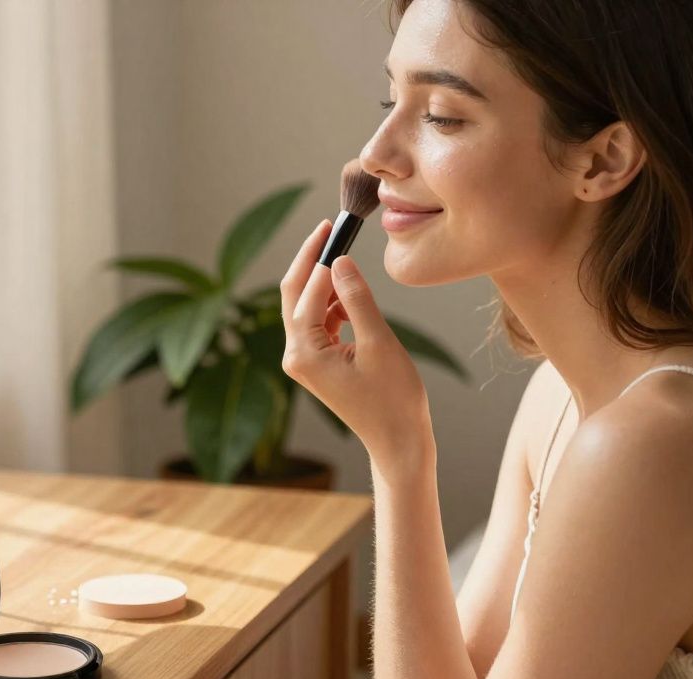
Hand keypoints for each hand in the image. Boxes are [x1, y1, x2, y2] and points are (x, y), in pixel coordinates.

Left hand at [280, 219, 434, 484]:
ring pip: (307, 306)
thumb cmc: (393, 398)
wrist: (398, 440)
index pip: (304, 291)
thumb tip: (339, 261)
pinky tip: (352, 293)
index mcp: (304, 353)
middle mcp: (296, 356)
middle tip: (330, 227)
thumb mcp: (378, 342)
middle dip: (312, 260)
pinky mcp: (317, 362)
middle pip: (295, 295)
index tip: (334, 225)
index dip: (318, 255)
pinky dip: (334, 304)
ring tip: (348, 254)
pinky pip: (320, 322)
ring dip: (326, 282)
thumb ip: (356, 299)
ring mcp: (305, 360)